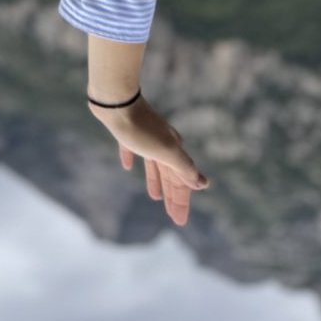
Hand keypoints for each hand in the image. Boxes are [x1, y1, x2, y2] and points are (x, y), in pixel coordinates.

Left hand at [89, 93, 208, 226]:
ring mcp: (144, 136)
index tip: (180, 221)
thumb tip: (203, 184)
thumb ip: (183, 167)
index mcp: (173, 149)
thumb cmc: (140, 128)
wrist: (116, 100)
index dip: (181, 201)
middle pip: (169, 175)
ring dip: (156, 181)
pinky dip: (131, 158)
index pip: (181, 181)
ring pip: (153, 164)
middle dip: (172, 196)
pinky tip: (126, 166)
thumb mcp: (165, 151)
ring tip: (154, 197)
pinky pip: (130, 148)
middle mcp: (162, 143)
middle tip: (174, 218)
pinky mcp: (125, 130)